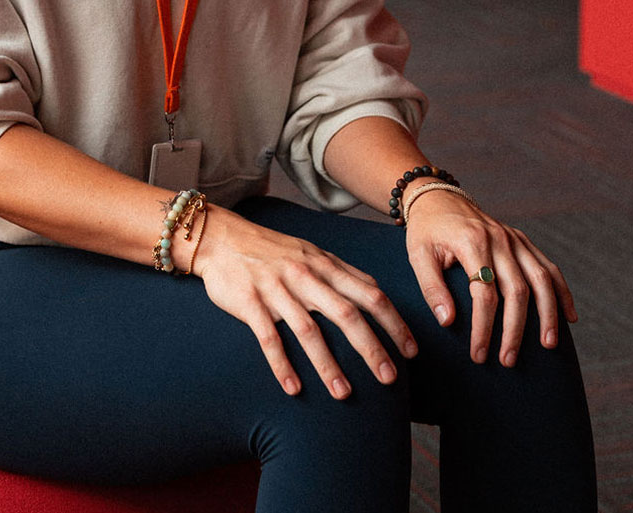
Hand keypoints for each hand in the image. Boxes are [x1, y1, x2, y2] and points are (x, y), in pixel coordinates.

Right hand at [187, 208, 418, 397]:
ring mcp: (276, 289)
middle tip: (389, 378)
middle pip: (346, 313)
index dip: (393, 322)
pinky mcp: (250, 302)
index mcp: (324, 264)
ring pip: (308, 330)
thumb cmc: (270, 249)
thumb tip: (375, 290)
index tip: (410, 349)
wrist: (222, 238)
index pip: (368, 293)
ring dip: (328, 364)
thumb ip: (340, 272)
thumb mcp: (310, 252)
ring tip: (343, 394)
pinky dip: (281, 365)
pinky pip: (268, 338)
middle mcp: (305, 275)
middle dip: (371, 347)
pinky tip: (293, 389)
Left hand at [404, 190, 577, 367]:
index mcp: (472, 242)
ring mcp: (513, 238)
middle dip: (515, 329)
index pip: (484, 293)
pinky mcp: (521, 240)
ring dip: (547, 314)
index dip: (484, 327)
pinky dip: (562, 292)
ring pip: (541, 279)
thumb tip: (448, 323)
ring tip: (548, 346)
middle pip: (517, 290)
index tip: (479, 354)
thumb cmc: (426, 230)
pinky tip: (569, 318)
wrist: (437, 196)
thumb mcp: (418, 255)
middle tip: (508, 360)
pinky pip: (549, 267)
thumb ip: (432, 288)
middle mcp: (498, 238)